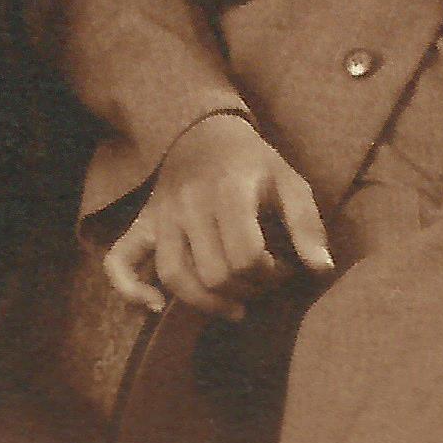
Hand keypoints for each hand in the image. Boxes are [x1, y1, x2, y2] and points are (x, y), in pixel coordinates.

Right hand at [101, 112, 332, 319]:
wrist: (205, 134)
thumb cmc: (254, 165)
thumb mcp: (290, 183)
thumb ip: (307, 225)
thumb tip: (321, 269)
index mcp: (230, 190)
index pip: (246, 255)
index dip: (270, 274)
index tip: (282, 267)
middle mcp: (190, 204)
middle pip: (214, 273)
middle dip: (246, 289)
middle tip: (263, 281)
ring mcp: (162, 216)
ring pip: (175, 276)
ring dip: (207, 303)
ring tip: (234, 308)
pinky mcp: (143, 225)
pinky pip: (120, 261)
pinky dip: (130, 290)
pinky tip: (154, 308)